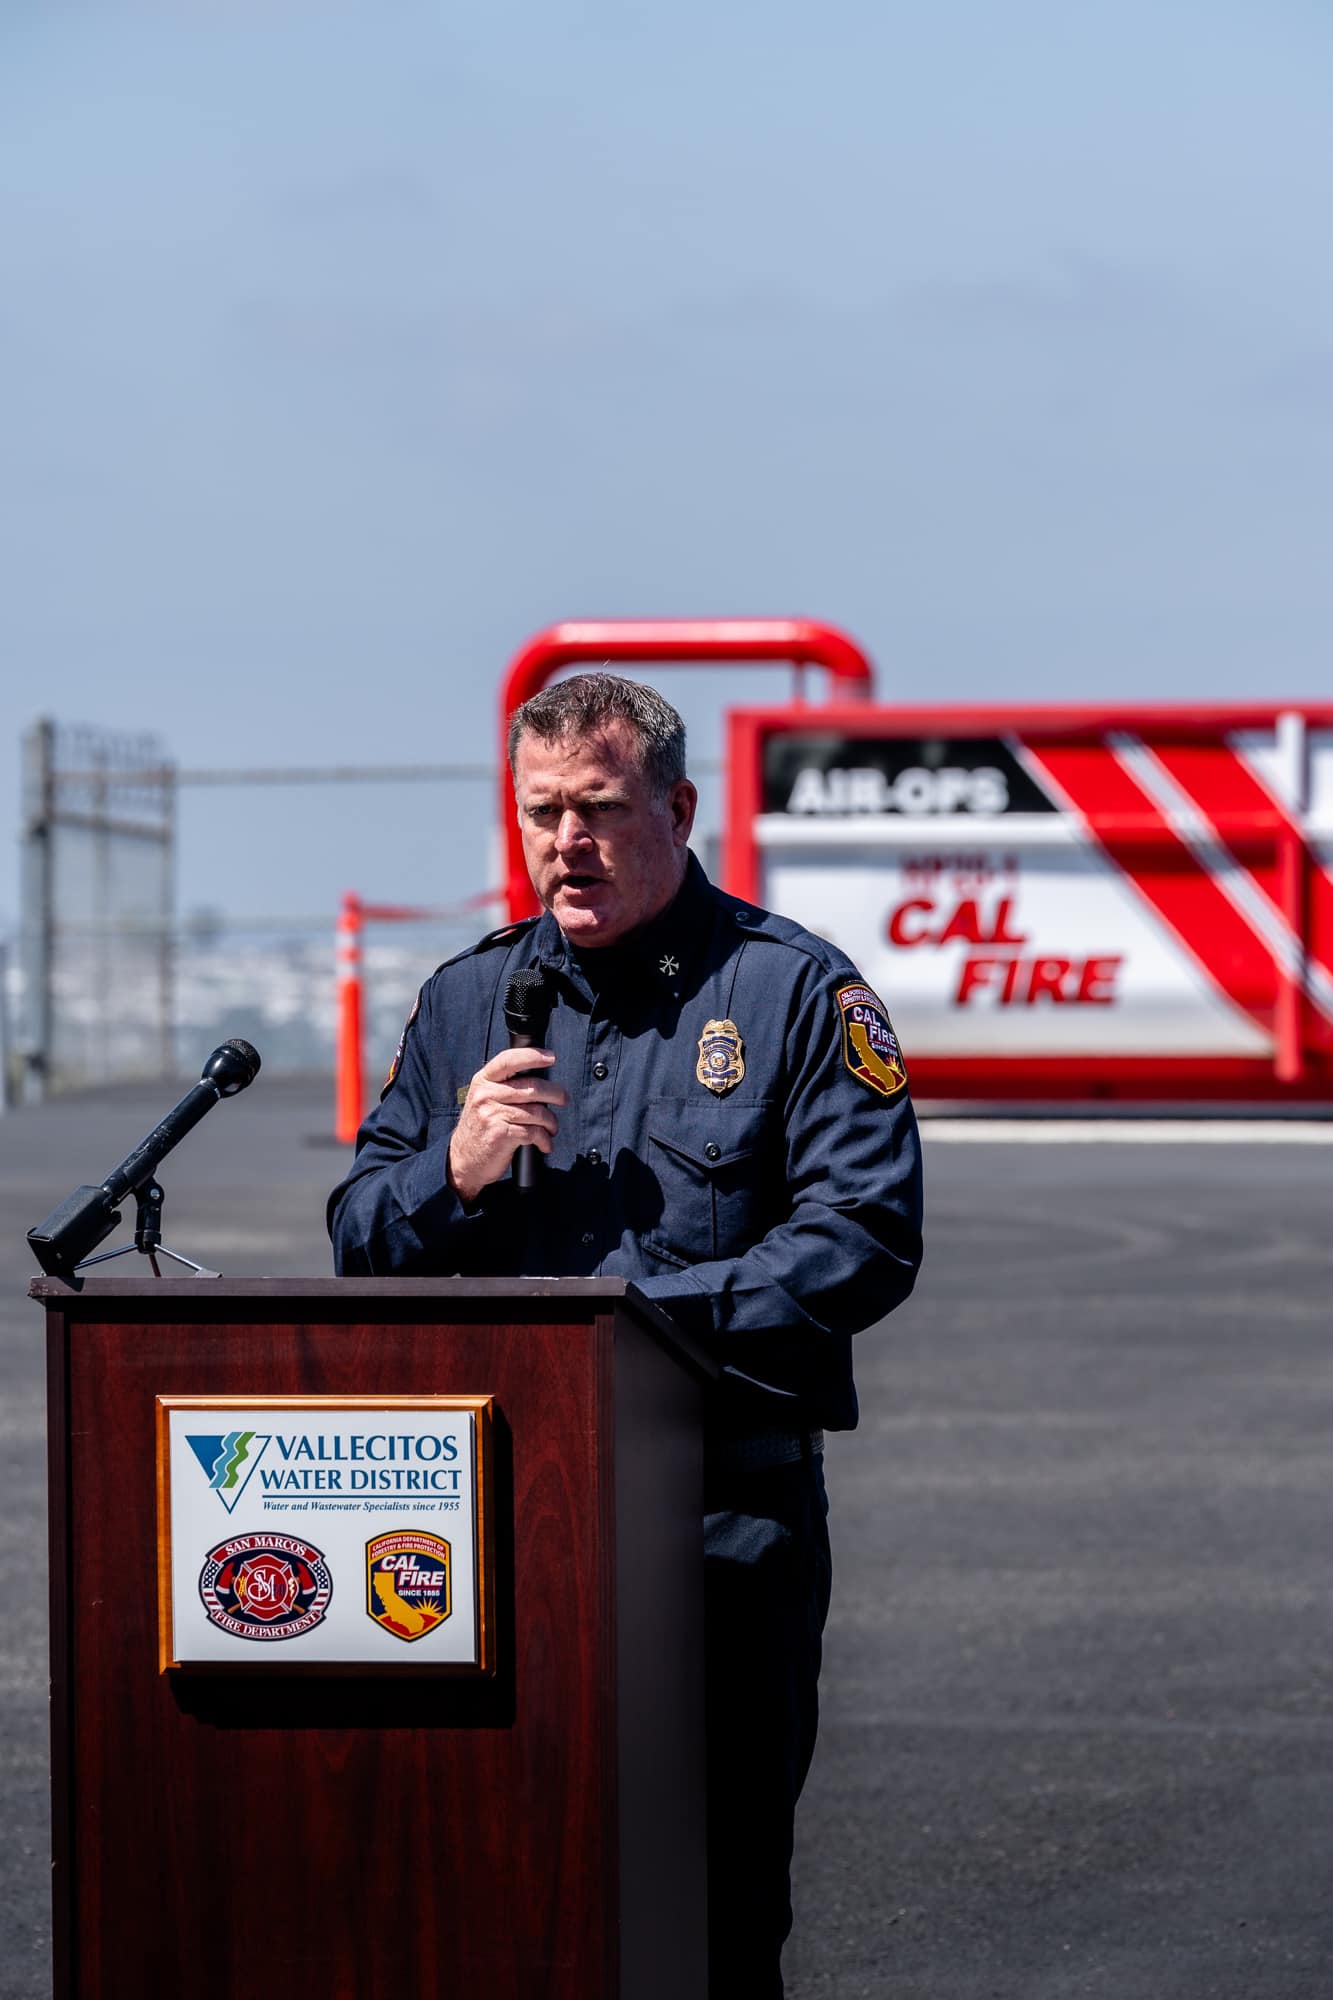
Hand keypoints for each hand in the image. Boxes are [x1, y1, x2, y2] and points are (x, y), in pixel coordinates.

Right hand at [447, 1047, 566, 1203]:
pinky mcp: (500, 1134)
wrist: (463, 1160)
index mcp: (482, 1081)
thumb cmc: (481, 1128)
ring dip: (551, 1122)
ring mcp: (492, 1114)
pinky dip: (545, 1139)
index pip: (508, 1060)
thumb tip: (542, 1081)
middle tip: (564, 1100)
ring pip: (537, 1112)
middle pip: (532, 1087)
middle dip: (555, 1093)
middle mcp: (485, 1095)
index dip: (532, 1056)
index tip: (551, 1057)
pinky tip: (545, 1144)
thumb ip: (505, 1086)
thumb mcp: (484, 1099)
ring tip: (552, 1128)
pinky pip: (534, 1132)